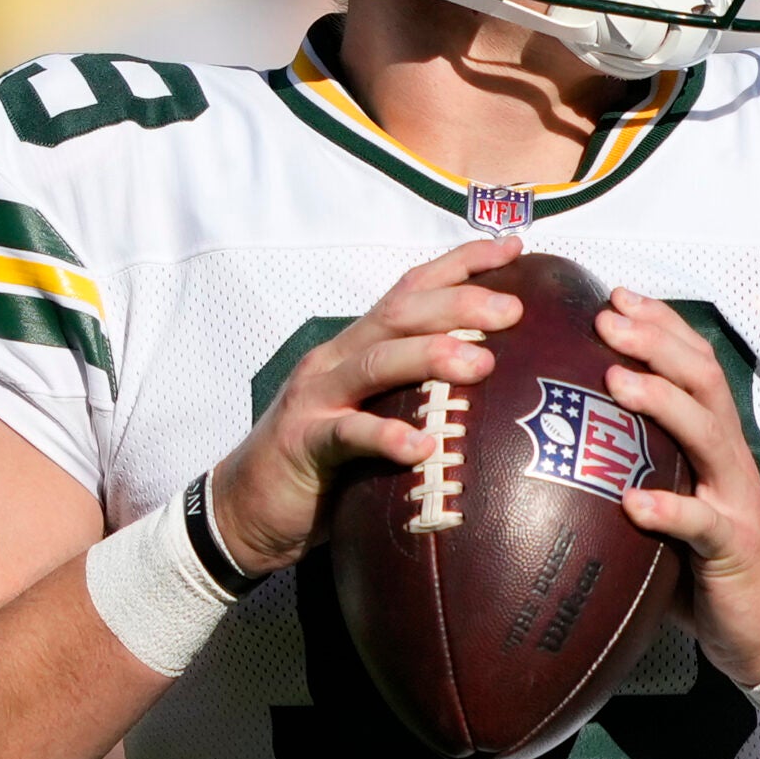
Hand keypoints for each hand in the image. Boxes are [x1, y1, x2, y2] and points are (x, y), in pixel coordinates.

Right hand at [211, 236, 524, 575]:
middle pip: (400, 313)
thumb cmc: (327, 464)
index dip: (461, 263)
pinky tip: (421, 446)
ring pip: (376, 362)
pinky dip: (385, 437)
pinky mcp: (303, 443)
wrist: (246, 510)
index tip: (514, 248)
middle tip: (513, 310)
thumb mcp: (375, 415)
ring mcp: (316, 398)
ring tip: (482, 363)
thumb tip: (498, 391)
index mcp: (359, 346)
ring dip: (431, 356)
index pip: (412, 289)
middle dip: (459, 304)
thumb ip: (418, 396)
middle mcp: (337, 359)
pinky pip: (347, 434)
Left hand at [598, 289, 759, 686]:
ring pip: (706, 435)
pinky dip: (669, 509)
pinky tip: (634, 502)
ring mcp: (734, 500)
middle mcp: (727, 459)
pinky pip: (702, 524)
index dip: (660, 325)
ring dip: (662, 402)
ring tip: (617, 382)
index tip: (614, 295)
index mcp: (711, 441)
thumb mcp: (669, 500)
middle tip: (606, 319)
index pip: (693, 365)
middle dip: (656, 343)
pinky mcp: (733, 547)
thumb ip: (629, 469)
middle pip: (702, 381)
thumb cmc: (703, 561)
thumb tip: (553, 442)